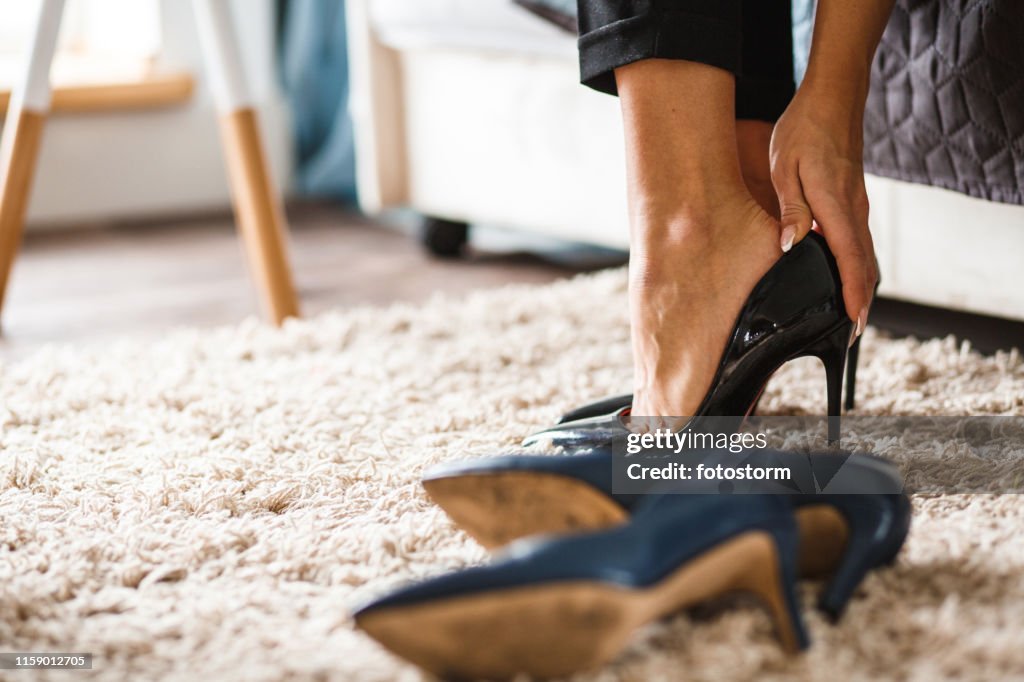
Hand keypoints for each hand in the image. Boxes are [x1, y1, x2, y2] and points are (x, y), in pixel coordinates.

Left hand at [769, 84, 877, 335]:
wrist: (832, 97)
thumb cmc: (802, 131)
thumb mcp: (784, 169)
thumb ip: (790, 209)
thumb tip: (792, 247)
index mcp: (836, 205)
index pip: (850, 259)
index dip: (853, 294)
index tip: (853, 324)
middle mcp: (854, 209)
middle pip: (864, 263)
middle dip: (860, 300)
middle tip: (852, 333)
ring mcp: (857, 204)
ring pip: (864, 253)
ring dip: (861, 285)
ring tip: (851, 314)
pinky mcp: (854, 199)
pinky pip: (859, 240)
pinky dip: (858, 264)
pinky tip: (846, 275)